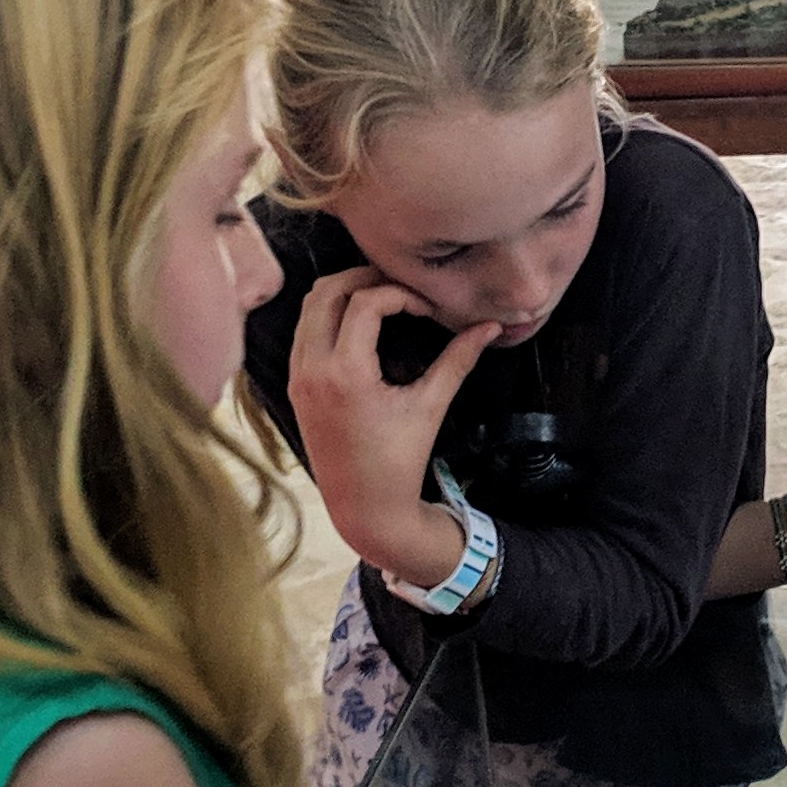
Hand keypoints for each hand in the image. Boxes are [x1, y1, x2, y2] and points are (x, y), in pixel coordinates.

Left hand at [285, 266, 494, 587]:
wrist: (364, 507)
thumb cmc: (399, 461)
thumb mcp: (430, 406)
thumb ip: (458, 360)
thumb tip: (491, 327)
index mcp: (345, 372)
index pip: (366, 302)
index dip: (401, 294)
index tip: (427, 310)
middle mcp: (312, 369)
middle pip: (327, 291)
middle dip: (365, 279)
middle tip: (401, 289)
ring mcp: (298, 376)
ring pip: (309, 307)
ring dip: (344, 294)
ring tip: (383, 301)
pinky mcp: (296, 385)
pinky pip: (304, 331)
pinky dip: (329, 316)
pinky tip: (361, 327)